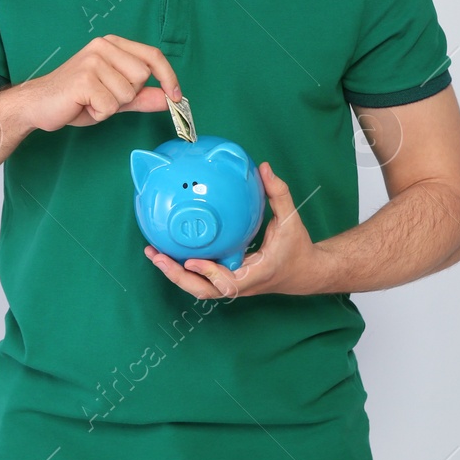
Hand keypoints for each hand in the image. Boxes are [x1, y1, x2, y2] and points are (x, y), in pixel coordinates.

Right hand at [15, 35, 181, 133]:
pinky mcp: (84, 79)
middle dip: (127, 95)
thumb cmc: (75, 98)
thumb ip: (141, 96)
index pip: (153, 55)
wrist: (38, 105)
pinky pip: (110, 106)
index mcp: (112, 44)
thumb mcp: (115, 97)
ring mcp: (93, 61)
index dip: (168, 76)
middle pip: (142, 76)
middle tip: (103, 95)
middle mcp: (103, 46)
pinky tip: (83, 106)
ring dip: (111, 106)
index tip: (176, 95)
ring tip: (91, 101)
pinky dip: (99, 113)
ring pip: (127, 93)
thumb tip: (169, 98)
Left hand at [144, 162, 325, 298]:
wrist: (305, 272)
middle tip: (157, 256)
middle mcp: (242, 285)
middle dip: (178, 277)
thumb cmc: (298, 247)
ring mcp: (233, 286)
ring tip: (154, 254)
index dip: (209, 273)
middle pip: (205, 291)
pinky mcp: (229, 281)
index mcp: (257, 274)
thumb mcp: (291, 219)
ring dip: (176, 274)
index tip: (191, 261)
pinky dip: (185, 270)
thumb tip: (264, 168)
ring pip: (200, 288)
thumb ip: (278, 193)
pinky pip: (204, 280)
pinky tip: (170, 252)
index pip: (229, 282)